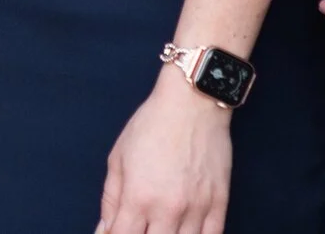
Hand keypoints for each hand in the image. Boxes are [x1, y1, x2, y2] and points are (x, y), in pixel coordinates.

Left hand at [99, 67, 231, 233]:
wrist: (192, 104)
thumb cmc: (151, 125)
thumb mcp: (118, 158)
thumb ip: (111, 198)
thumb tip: (106, 228)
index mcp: (138, 197)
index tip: (114, 231)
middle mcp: (168, 209)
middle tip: (140, 225)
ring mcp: (197, 209)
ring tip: (160, 226)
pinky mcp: (219, 204)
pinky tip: (184, 231)